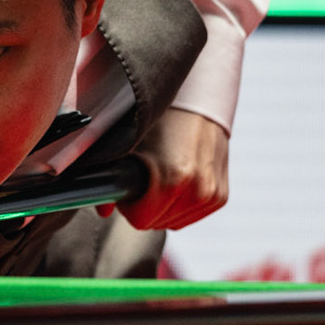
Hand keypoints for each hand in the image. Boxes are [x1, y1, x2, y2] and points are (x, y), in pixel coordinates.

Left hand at [102, 107, 230, 230]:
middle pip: (157, 223)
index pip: (142, 220)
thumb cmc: (161, 119)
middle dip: (146, 206)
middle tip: (145, 177)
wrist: (200, 101)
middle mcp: (198, 190)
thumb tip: (103, 211)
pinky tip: (178, 182)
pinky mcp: (221, 196)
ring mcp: (213, 195)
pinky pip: (192, 216)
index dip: (130, 205)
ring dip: (164, 207)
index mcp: (174, 179)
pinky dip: (182, 205)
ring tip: (162, 176)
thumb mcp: (131, 143)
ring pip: (175, 222)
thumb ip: (111, 179)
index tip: (130, 185)